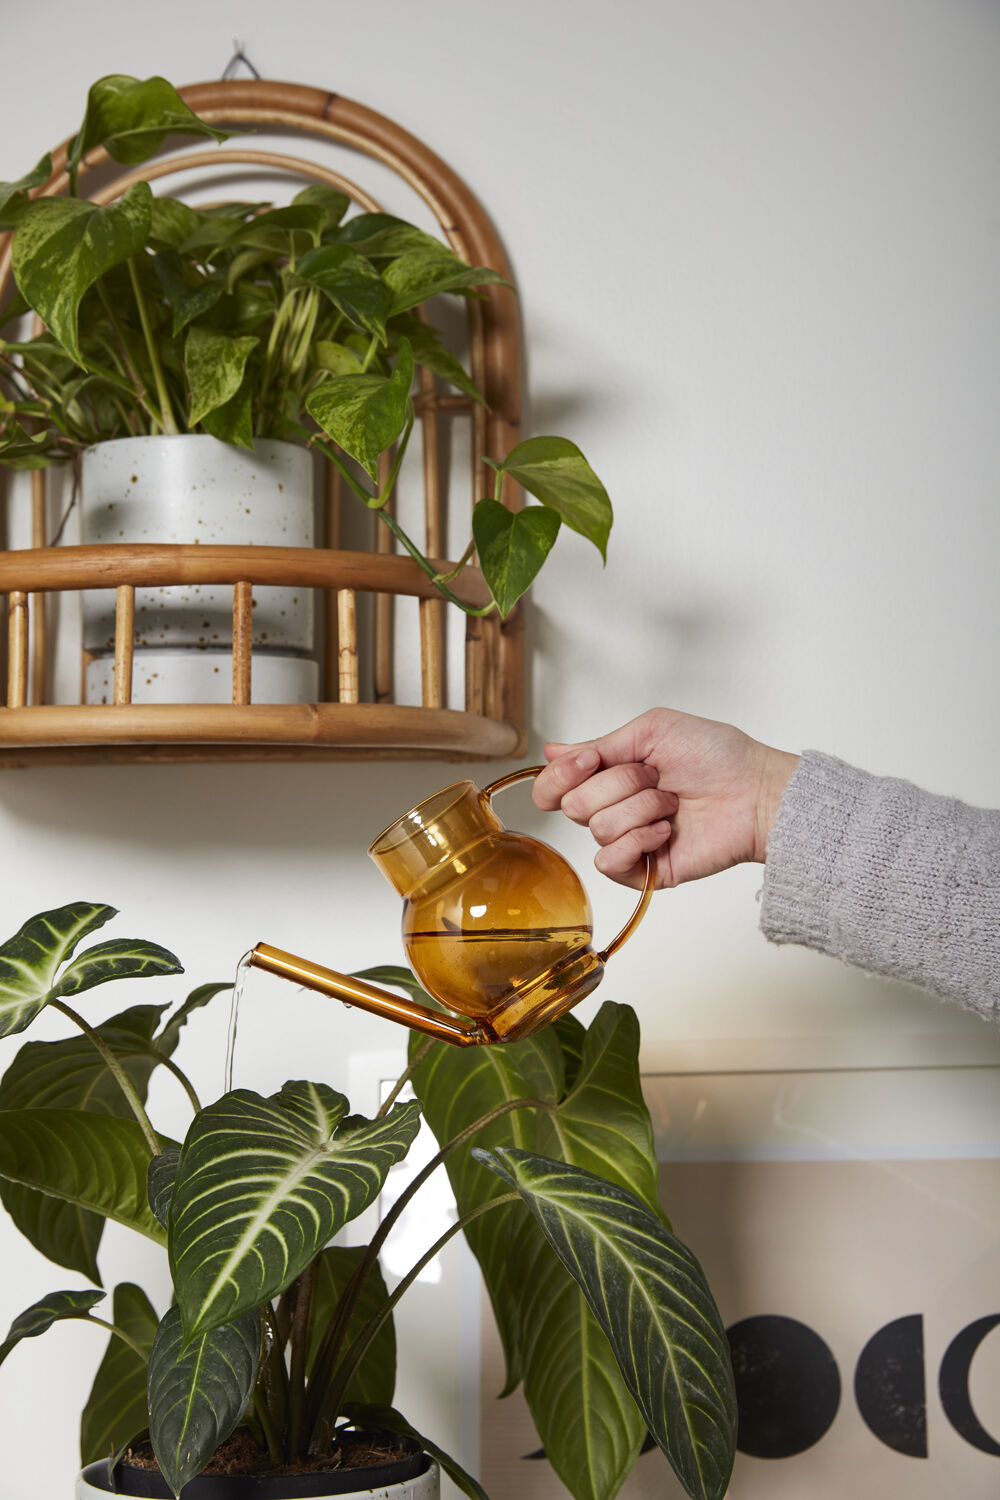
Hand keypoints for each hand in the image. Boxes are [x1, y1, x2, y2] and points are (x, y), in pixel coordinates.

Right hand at [532, 707, 799, 889]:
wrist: (754, 790)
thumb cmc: (716, 755)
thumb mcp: (651, 731)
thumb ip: (598, 744)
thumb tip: (551, 752)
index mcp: (609, 775)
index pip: (553, 787)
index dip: (561, 775)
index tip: (591, 761)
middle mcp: (613, 808)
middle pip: (573, 806)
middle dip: (618, 783)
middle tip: (655, 777)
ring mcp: (628, 841)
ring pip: (598, 828)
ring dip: (641, 808)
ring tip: (673, 803)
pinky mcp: (644, 870)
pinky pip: (610, 862)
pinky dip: (638, 840)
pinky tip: (666, 831)